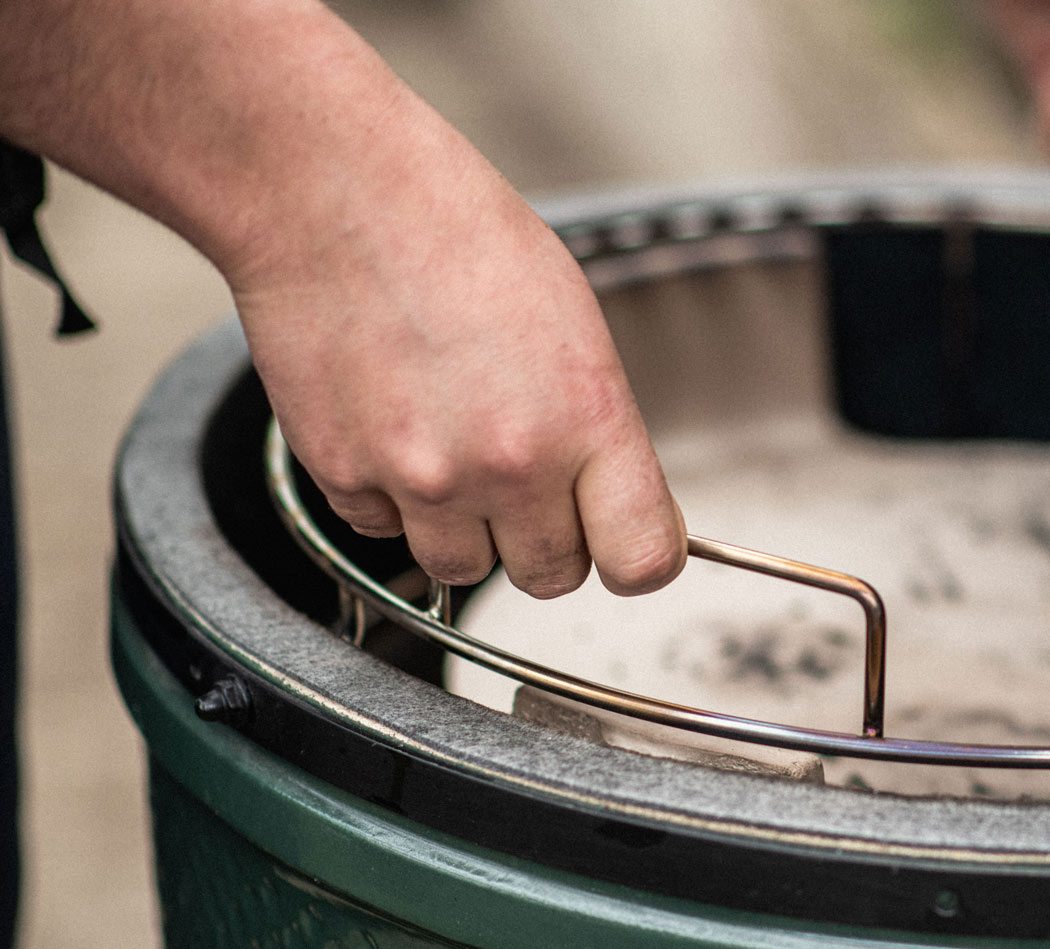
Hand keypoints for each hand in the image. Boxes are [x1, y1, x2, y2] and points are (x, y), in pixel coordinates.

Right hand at [0, 0, 686, 599]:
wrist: (332, 195)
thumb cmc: (458, 234)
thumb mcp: (576, 324)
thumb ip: (599, 428)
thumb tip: (616, 501)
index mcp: (588, 420)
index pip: (643, 560)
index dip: (637, 558)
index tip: (625, 540)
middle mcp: (510, 466)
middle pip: (552, 578)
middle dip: (549, 539)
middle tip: (529, 477)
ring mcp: (422, 481)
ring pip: (464, 570)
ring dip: (468, 529)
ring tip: (455, 445)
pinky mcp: (344, 479)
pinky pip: (385, 532)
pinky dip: (392, 499)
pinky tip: (394, 424)